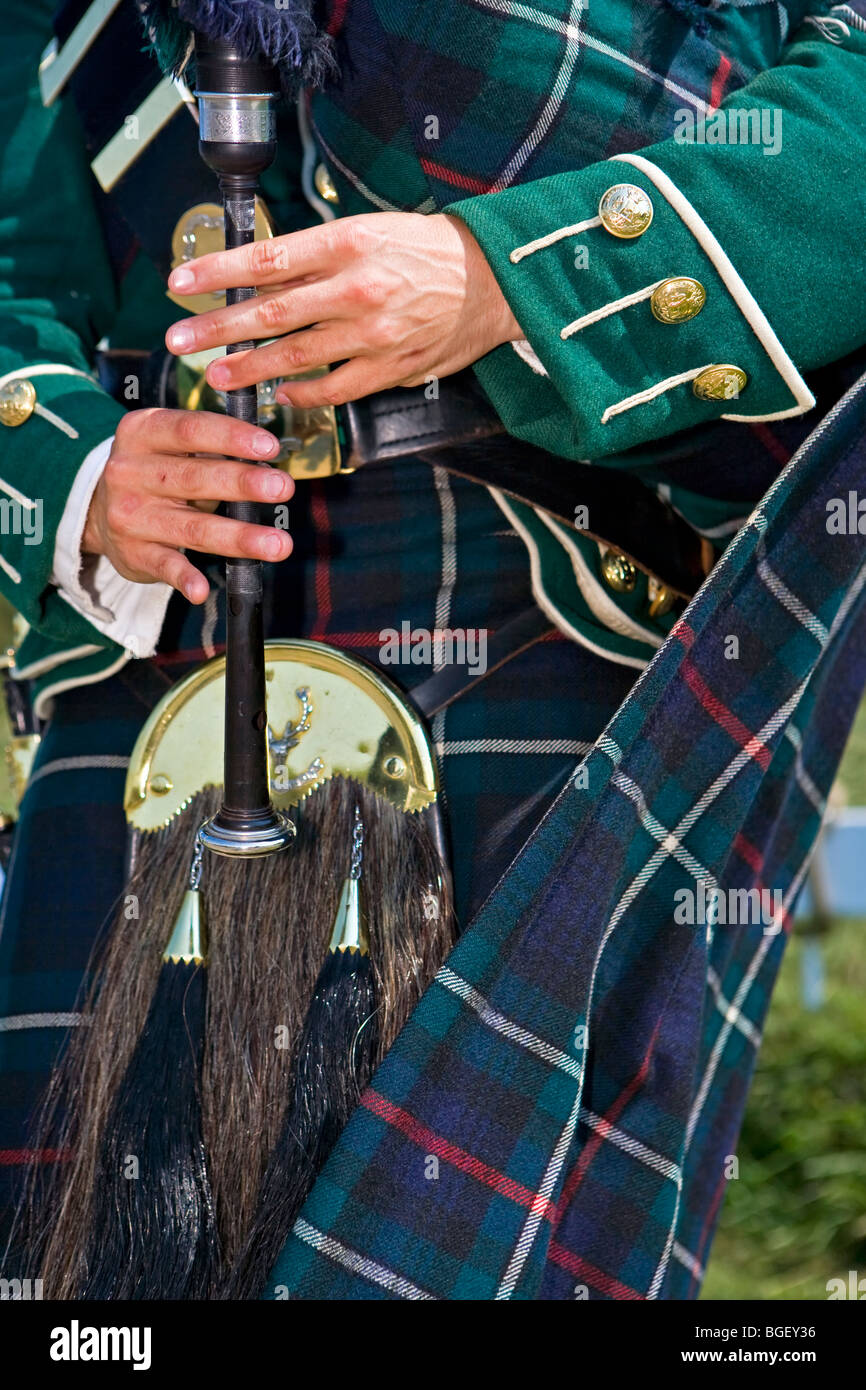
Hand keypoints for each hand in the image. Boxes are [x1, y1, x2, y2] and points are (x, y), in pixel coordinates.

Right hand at [82, 408, 293, 602]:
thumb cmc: (155, 472)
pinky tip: (202, 590)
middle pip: (195, 478)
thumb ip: (211, 447)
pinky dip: (183, 578)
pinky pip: (164, 566)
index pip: (190, 429)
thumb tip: (269, 456)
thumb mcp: (169, 446)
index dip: (231, 437)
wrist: (98, 510)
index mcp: (143, 433)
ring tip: (278, 544)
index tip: (270, 446)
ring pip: (192, 527)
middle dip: (243, 484)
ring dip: (238, 537)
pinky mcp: (133, 553)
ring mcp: (130, 515)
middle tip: (283, 488)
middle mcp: (130, 471)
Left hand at [164, 212, 522, 409]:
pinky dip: (301, 392)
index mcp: (345, 244)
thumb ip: (314, 255)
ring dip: (249, 367)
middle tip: (178, 339)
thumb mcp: (366, 231)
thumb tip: (257, 273)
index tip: (180, 283)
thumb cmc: (422, 250)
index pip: (266, 260)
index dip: (218, 273)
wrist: (490, 281)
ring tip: (216, 373)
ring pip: (295, 356)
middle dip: (218, 328)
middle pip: (270, 312)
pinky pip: (334, 388)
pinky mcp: (390, 368)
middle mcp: (355, 289)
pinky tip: (278, 391)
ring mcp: (372, 334)